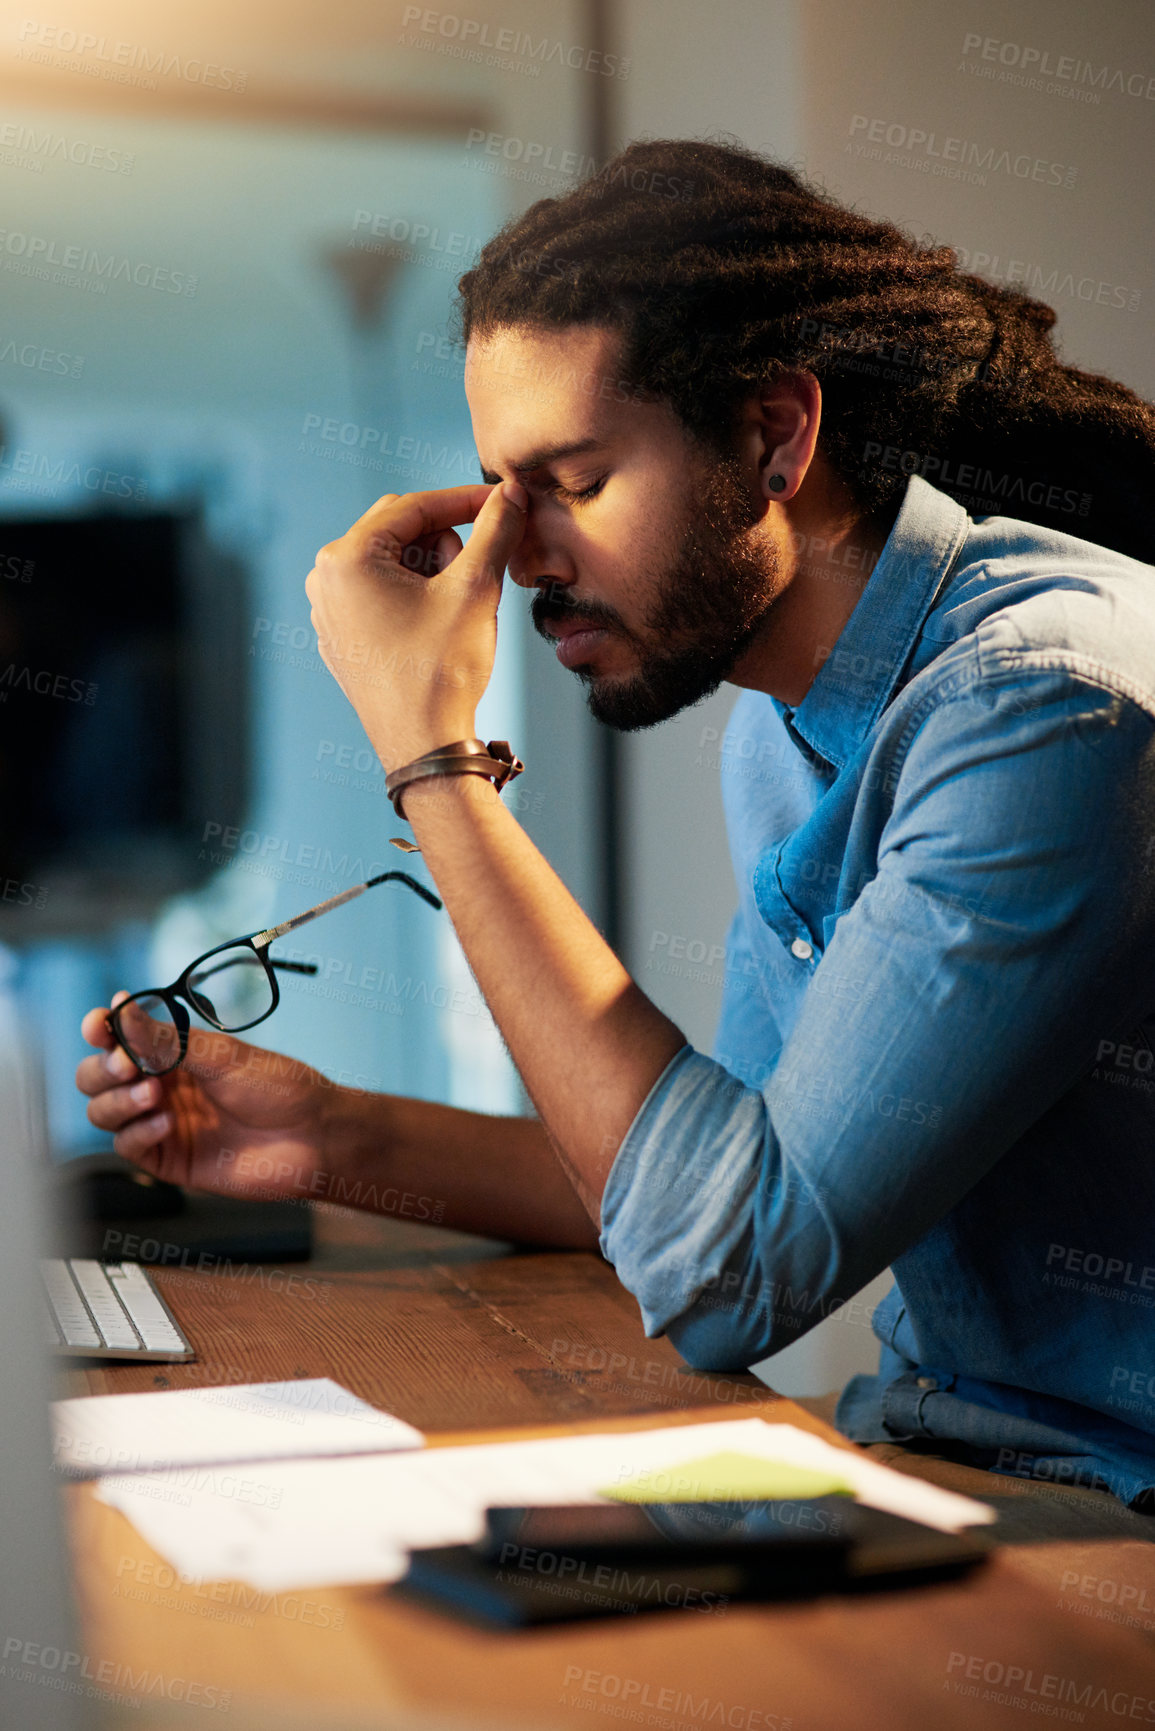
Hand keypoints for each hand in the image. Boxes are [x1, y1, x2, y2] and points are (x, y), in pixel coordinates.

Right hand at [75, 994, 329, 1202]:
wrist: (313, 1136)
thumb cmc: (279, 1088)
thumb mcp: (220, 1055)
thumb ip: (165, 1039)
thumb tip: (120, 1006)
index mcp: (173, 1053)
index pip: (117, 1039)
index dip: (101, 1031)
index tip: (99, 1027)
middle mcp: (162, 1086)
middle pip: (96, 1077)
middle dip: (102, 1070)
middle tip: (127, 1067)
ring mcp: (163, 1122)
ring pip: (103, 1112)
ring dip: (117, 1101)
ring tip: (153, 1095)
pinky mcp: (170, 1159)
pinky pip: (128, 1147)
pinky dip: (137, 1132)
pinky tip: (164, 1122)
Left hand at [305, 480, 527, 770]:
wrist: (424, 747)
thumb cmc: (442, 672)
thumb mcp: (475, 589)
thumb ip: (494, 531)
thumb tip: (510, 493)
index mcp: (346, 559)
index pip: (414, 506)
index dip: (465, 501)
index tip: (503, 502)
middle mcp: (326, 580)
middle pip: (400, 532)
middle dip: (447, 544)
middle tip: (480, 573)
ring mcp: (329, 612)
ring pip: (393, 565)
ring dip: (433, 573)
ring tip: (457, 610)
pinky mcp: (342, 639)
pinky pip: (381, 598)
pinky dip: (415, 600)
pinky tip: (439, 629)